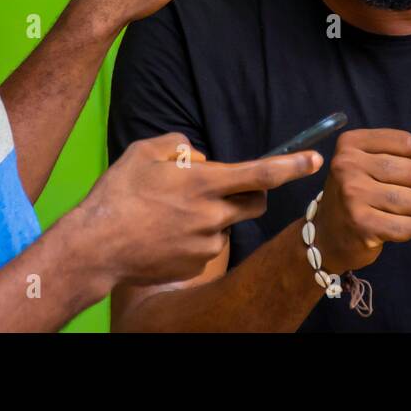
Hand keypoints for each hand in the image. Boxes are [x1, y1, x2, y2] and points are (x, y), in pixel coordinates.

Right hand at [78, 133, 321, 287]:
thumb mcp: (144, 152)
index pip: (260, 173)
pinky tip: (165, 234)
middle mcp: (212, 215)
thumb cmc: (117, 195)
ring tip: (172, 215)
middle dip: (253, 194)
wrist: (96, 247)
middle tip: (228, 188)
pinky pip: (207, 245)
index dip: (292, 166)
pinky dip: (195, 237)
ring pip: (226, 224)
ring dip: (214, 216)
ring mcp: (207, 244)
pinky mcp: (197, 265)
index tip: (315, 159)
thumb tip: (196, 158)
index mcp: (204, 184)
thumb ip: (178, 145)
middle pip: (255, 204)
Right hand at [312, 129, 410, 273]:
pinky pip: (408, 227)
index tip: (388, 171)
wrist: (327, 235)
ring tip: (386, 211)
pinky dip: (405, 230)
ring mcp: (352, 194)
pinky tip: (386, 228)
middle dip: (409, 187)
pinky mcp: (361, 224)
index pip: (406, 142)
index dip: (408, 159)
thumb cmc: (359, 192)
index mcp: (350, 142)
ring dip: (408, 210)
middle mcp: (347, 164)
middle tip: (384, 194)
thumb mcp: (376, 161)